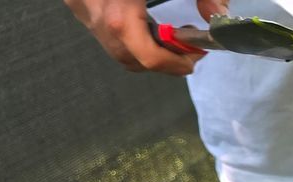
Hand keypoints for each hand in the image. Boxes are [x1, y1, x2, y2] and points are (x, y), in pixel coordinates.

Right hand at [63, 0, 230, 74]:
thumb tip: (216, 16)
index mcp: (119, 3)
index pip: (145, 54)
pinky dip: (127, 35)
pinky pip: (102, 30)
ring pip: (113, 48)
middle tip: (188, 49)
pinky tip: (146, 20)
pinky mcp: (76, 1)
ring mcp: (80, 5)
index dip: (174, 63)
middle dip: (162, 61)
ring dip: (144, 50)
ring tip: (170, 35)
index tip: (196, 54)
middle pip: (128, 57)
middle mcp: (92, 8)